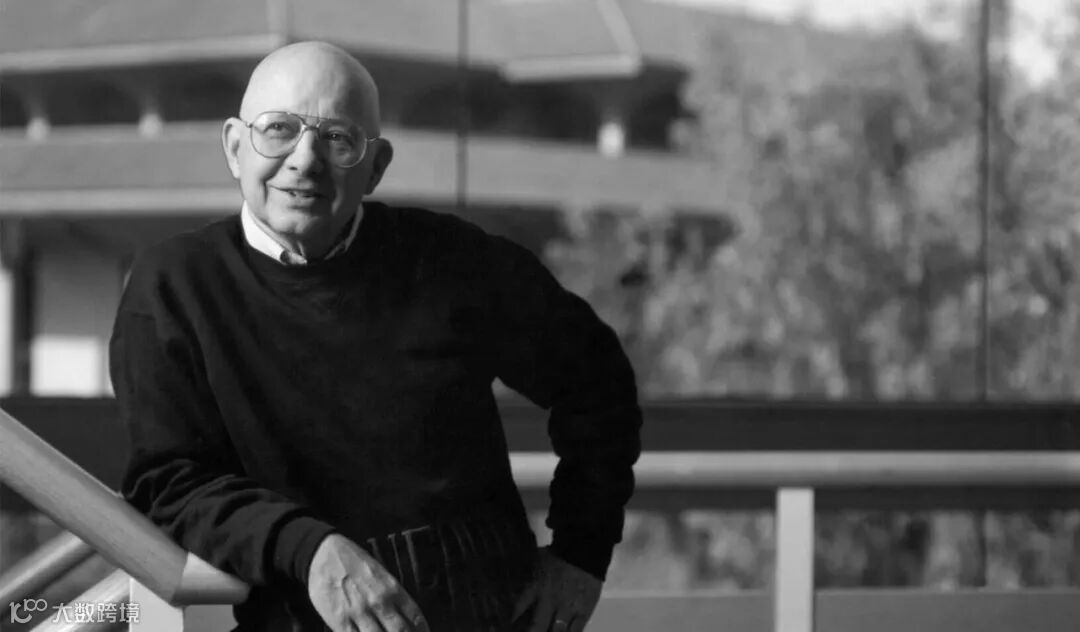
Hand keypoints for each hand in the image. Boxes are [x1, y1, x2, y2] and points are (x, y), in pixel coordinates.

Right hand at [307, 533, 429, 631]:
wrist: (323, 553)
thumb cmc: (354, 562)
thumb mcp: (381, 574)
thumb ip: (393, 595)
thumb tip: (406, 617)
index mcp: (392, 589)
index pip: (415, 617)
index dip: (422, 630)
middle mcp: (379, 602)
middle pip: (401, 631)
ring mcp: (359, 613)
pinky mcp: (340, 621)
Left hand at [512, 547, 602, 631]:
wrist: (584, 549)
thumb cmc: (559, 554)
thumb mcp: (537, 565)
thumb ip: (529, 580)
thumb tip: (519, 592)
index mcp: (535, 588)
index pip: (518, 610)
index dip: (512, 621)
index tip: (509, 627)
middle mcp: (549, 602)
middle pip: (536, 628)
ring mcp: (567, 608)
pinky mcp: (584, 612)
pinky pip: (576, 631)